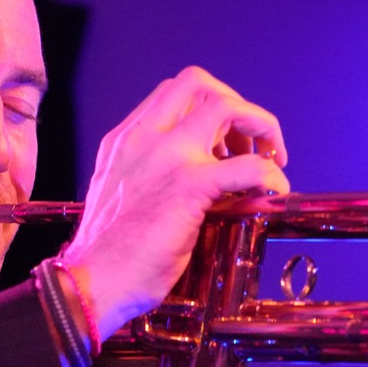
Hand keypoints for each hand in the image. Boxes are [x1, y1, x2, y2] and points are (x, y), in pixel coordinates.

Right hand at [57, 66, 288, 340]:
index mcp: (125, 140)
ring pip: (227, 107)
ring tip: (272, 158)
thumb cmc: (106, 255)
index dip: (206, 106)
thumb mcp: (118, 194)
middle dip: (235, 103)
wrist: (91, 284)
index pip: (172, 93)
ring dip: (260, 125)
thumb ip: (145, 175)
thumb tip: (188, 180)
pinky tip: (276, 191)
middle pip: (199, 83)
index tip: (223, 140)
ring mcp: (168, 157)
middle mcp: (144, 137)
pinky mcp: (190, 187)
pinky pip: (249, 167)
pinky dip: (271, 174)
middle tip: (252, 140)